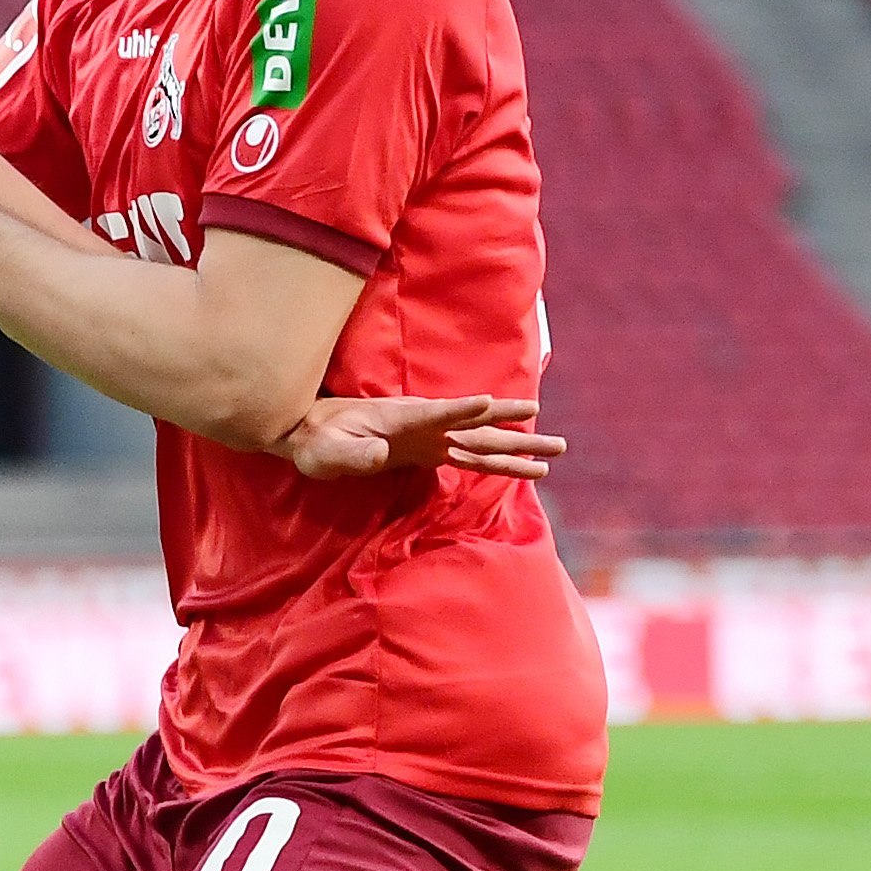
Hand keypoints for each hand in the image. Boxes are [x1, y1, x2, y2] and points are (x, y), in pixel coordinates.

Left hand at [277, 395, 563, 480]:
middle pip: (479, 428)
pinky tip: (518, 466)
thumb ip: (353, 452)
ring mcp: (429, 438)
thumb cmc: (316, 444)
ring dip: (516, 450)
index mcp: (403, 418)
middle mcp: (425, 424)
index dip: (464, 410)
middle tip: (560, 444)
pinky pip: (467, 457)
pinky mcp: (425, 452)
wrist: (310, 434)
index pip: (440, 413)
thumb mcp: (327, 453)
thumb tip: (379, 453)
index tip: (491, 403)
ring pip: (482, 443)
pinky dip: (493, 462)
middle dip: (517, 434)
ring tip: (553, 457)